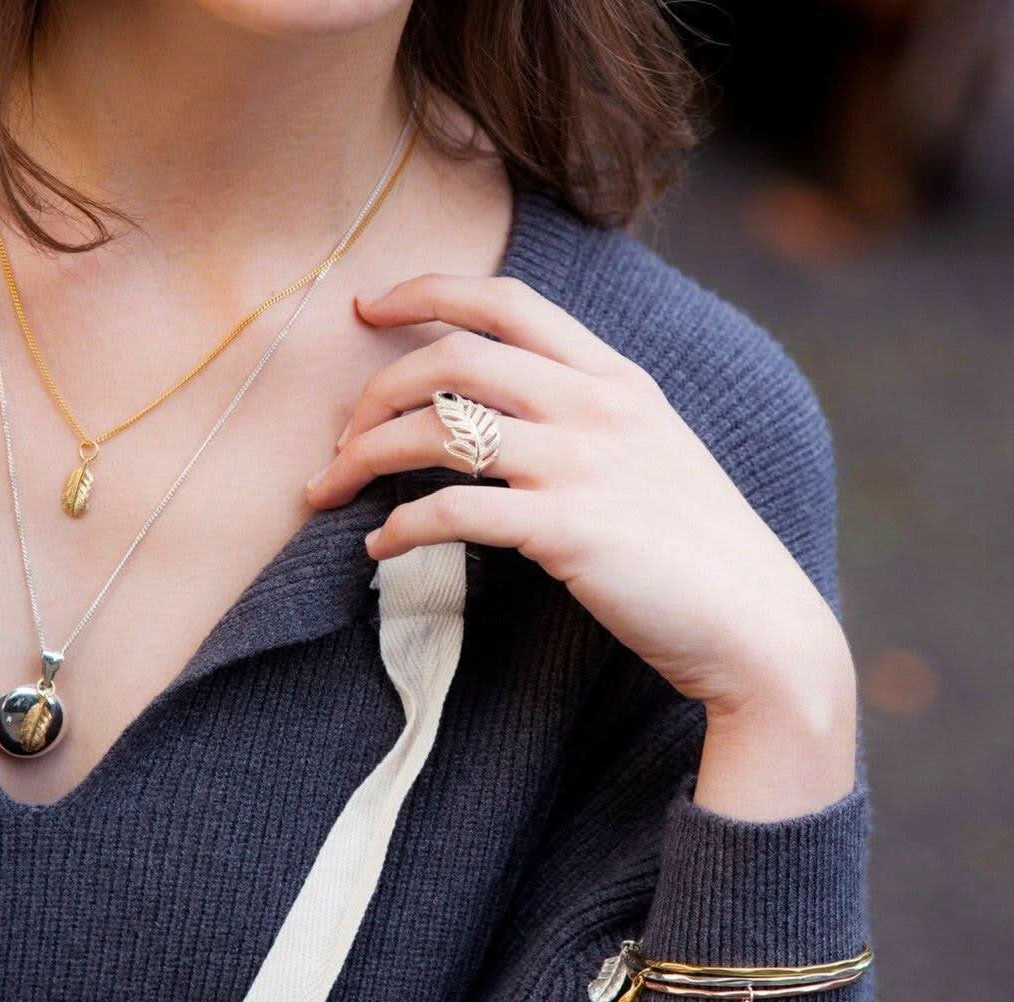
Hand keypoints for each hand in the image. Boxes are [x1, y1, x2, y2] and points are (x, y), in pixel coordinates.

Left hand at [307, 275, 856, 818]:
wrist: (758, 625)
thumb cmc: (699, 547)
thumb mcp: (653, 454)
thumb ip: (589, 419)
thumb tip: (504, 418)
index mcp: (616, 378)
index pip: (508, 300)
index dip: (426, 290)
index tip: (368, 307)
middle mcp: (595, 406)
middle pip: (454, 357)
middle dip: (376, 387)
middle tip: (341, 432)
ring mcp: (582, 464)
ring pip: (438, 429)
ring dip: (364, 455)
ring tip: (329, 487)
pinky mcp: (566, 530)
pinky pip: (452, 513)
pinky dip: (399, 528)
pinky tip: (379, 549)